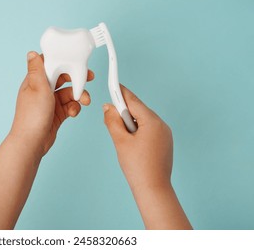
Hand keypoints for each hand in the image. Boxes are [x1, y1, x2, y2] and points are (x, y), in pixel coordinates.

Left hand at [10, 51, 93, 157]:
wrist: (32, 142)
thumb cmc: (32, 116)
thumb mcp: (37, 88)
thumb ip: (38, 70)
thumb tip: (31, 53)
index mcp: (35, 81)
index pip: (50, 65)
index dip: (63, 62)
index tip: (75, 61)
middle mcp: (42, 90)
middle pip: (63, 79)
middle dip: (76, 79)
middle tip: (89, 78)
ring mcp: (50, 103)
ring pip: (69, 93)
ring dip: (78, 96)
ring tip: (84, 101)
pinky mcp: (56, 114)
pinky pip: (70, 106)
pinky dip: (74, 108)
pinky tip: (73, 113)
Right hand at [103, 85, 191, 228]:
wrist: (153, 189)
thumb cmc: (137, 166)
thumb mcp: (120, 141)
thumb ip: (112, 121)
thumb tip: (108, 107)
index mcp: (152, 121)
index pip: (134, 101)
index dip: (121, 93)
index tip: (114, 84)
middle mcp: (162, 125)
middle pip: (139, 110)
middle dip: (125, 111)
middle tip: (111, 115)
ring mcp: (165, 134)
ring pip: (144, 120)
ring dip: (131, 122)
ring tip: (122, 136)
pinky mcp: (165, 142)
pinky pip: (150, 129)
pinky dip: (138, 130)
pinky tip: (131, 141)